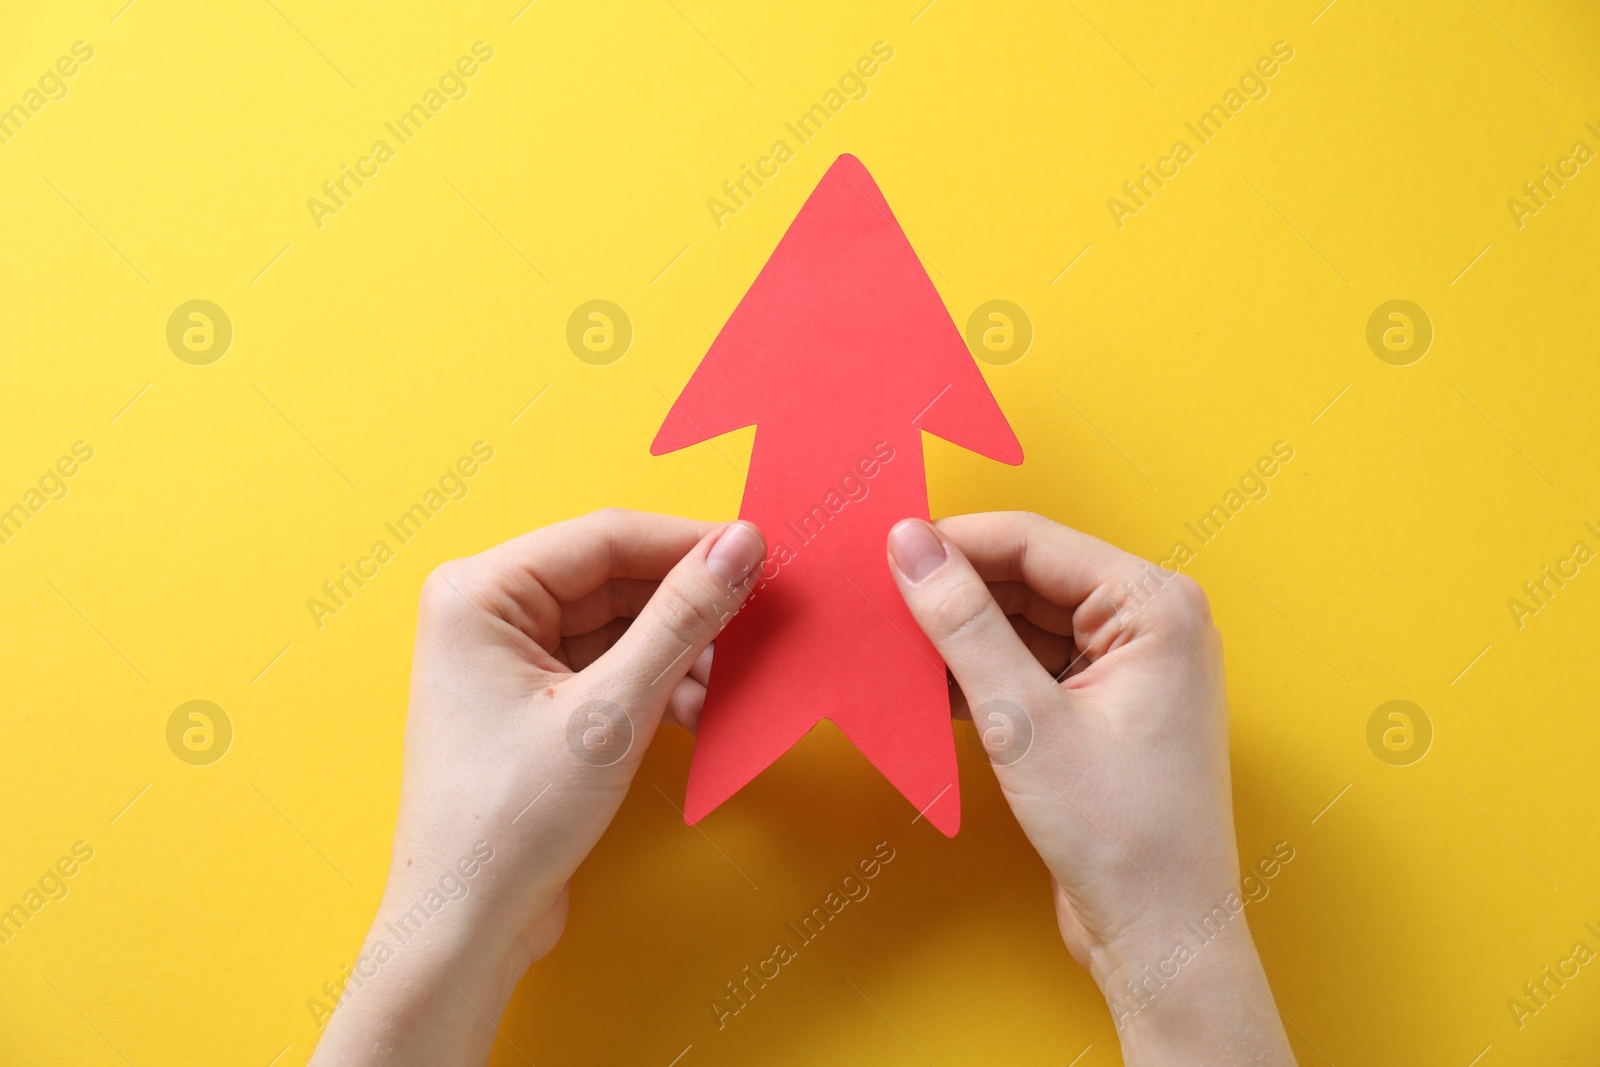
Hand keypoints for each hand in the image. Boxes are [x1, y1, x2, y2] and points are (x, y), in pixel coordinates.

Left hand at [311, 509, 765, 1065]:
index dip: (690, 544)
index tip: (762, 554)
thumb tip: (741, 546)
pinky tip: (704, 713)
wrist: (466, 926)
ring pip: (622, 625)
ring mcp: (510, 659)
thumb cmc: (508, 822)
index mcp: (480, 593)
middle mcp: (488, 613)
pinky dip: (661, 684)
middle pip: (616, 578)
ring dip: (682, 652)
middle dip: (690, 605)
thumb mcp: (611, 712)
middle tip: (763, 620)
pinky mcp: (535, 702)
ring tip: (735, 683)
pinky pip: (612, 666)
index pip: (605, 537)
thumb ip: (681, 620)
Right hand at [886, 512, 1295, 1065]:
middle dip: (954, 590)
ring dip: (960, 636)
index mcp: (1155, 605)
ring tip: (893, 649)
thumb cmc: (1122, 834)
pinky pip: (1029, 664)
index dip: (953, 543)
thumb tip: (910, 546)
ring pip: (1022, 621)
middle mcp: (1150, 622)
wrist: (1163, 937)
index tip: (881, 553)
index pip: (1034, 542)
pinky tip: (927, 691)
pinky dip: (980, 674)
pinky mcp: (1102, 706)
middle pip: (1028, 577)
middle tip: (877, 604)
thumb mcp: (1024, 720)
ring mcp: (1127, 666)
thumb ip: (963, 624)